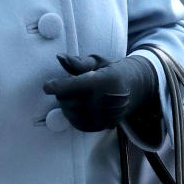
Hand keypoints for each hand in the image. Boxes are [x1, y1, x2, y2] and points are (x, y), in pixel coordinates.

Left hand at [42, 52, 159, 133]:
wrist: (136, 88)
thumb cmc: (113, 71)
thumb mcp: (98, 62)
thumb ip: (77, 63)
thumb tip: (59, 57)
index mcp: (104, 81)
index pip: (75, 86)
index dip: (57, 87)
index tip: (46, 87)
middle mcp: (106, 100)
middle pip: (71, 101)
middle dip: (62, 94)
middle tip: (66, 87)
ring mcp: (107, 115)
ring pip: (74, 115)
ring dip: (66, 106)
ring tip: (72, 97)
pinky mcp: (105, 125)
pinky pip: (81, 125)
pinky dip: (73, 117)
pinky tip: (75, 109)